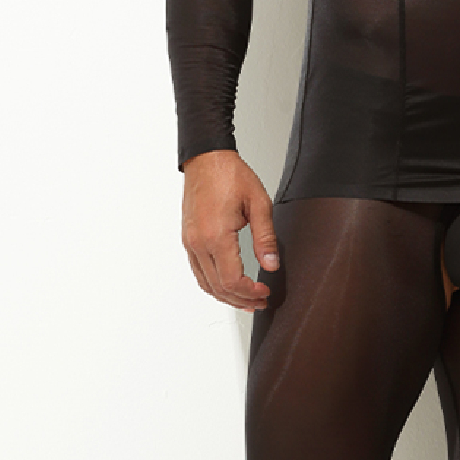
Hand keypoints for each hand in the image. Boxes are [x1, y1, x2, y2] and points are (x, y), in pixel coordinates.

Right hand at [181, 150, 279, 311]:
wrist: (207, 159)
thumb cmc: (230, 175)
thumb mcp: (259, 203)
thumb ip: (266, 237)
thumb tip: (271, 264)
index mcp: (216, 235)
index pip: (231, 280)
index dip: (250, 292)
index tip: (265, 292)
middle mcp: (199, 242)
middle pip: (217, 287)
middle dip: (240, 299)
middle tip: (260, 300)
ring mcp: (190, 242)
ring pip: (205, 283)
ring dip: (226, 296)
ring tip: (247, 299)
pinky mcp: (188, 239)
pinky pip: (198, 271)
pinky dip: (213, 284)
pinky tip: (227, 285)